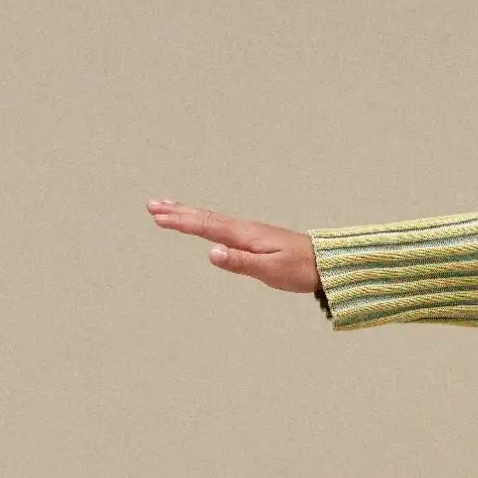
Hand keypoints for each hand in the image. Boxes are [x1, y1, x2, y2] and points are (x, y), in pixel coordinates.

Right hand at [146, 199, 319, 293]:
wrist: (326, 264)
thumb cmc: (301, 269)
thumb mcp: (271, 271)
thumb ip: (240, 263)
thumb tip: (211, 253)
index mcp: (244, 235)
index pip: (206, 226)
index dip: (181, 222)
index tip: (158, 218)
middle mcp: (244, 229)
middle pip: (204, 217)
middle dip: (177, 212)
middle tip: (151, 206)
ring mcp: (249, 232)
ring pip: (211, 219)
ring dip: (187, 214)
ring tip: (167, 209)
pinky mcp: (254, 238)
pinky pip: (221, 225)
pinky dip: (204, 220)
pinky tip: (201, 223)